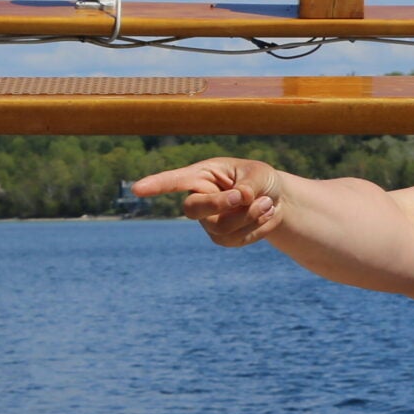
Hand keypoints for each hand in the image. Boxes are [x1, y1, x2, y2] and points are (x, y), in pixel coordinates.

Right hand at [131, 157, 284, 246]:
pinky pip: (235, 239)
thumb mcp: (258, 174)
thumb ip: (248, 185)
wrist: (277, 200)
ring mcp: (208, 222)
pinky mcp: (222, 238)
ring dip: (248, 216)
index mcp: (202, 175)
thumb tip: (240, 198)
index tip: (136, 189)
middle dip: (218, 204)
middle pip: (192, 209)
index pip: (175, 181)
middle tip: (243, 197)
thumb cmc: (261, 179)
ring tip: (267, 203)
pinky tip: (265, 213)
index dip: (156, 185)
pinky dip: (255, 227)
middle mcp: (199, 199)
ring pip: (220, 227)